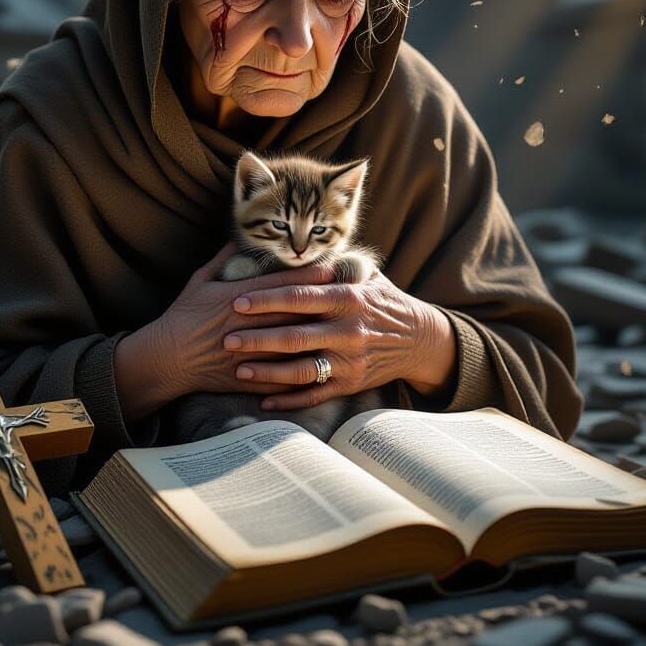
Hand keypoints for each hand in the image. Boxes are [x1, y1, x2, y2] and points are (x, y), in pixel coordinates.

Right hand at [155, 241, 340, 398]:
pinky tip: (326, 367)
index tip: (333, 268)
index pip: (280, 285)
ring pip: (292, 344)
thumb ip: (223, 259)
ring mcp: (248, 353)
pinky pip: (281, 376)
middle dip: (324, 302)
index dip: (308, 276)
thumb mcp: (199, 281)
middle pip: (294, 311)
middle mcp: (246, 324)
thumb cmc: (182, 315)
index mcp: (236, 298)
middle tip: (352, 293)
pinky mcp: (247, 377)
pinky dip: (304, 372)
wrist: (166, 357)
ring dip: (320, 335)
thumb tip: (241, 238)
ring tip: (346, 328)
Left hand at [221, 268, 445, 409]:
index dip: (266, 299)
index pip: (299, 298)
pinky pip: (315, 395)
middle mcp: (348, 330)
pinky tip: (264, 399)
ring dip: (267, 371)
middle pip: (294, 335)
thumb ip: (333, 263)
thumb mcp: (366, 274)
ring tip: (239, 368)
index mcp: (347, 298)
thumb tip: (296, 246)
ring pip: (301, 369)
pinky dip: (289, 399)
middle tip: (226, 338)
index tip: (237, 301)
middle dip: (257, 338)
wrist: (419, 338)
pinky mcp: (351, 384)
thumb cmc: (382, 299)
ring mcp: (349, 360)